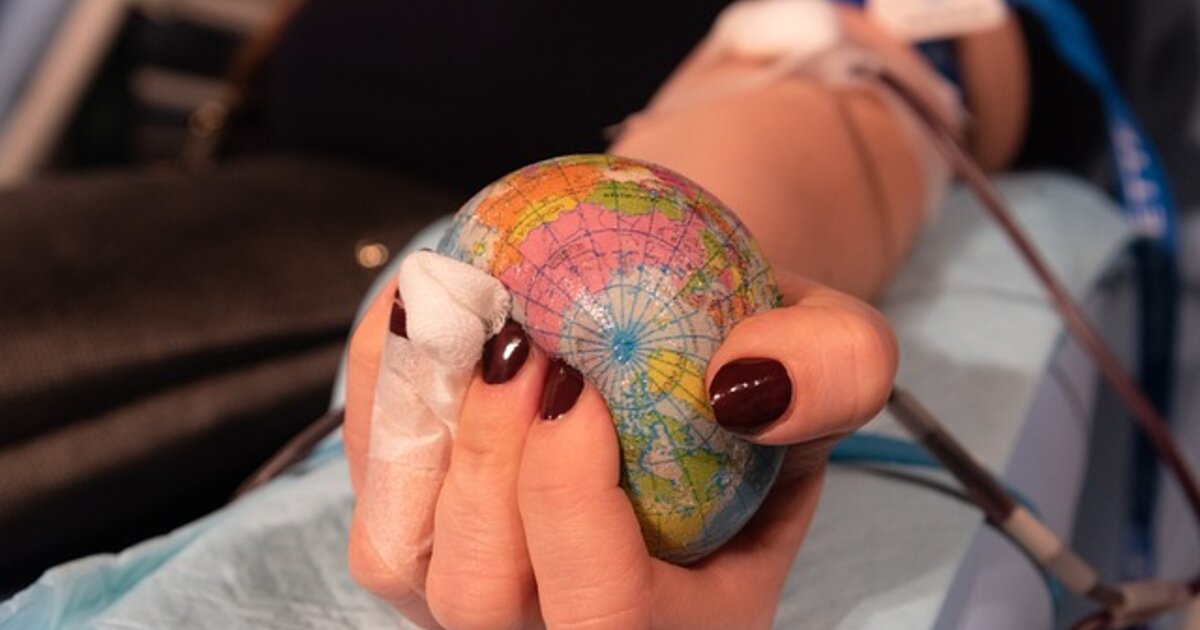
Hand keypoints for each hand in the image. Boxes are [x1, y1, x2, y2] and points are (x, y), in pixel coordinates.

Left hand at [343, 270, 895, 628]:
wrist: (686, 355)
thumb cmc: (756, 364)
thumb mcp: (840, 349)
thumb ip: (833, 368)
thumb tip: (738, 385)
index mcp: (689, 624)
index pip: (607, 614)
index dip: (569, 498)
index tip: (579, 375)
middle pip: (482, 601)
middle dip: (486, 456)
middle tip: (518, 337)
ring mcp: (486, 603)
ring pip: (400, 561)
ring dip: (417, 428)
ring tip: (462, 318)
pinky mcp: (422, 550)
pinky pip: (369, 499)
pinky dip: (378, 405)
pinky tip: (419, 317)